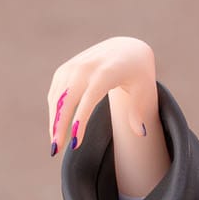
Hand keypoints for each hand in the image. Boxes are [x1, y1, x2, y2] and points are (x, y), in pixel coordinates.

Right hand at [45, 35, 157, 164]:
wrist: (126, 49)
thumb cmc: (138, 74)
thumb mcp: (144, 90)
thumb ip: (139, 112)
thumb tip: (141, 134)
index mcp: (106, 72)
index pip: (89, 99)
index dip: (80, 121)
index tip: (75, 143)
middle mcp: (86, 67)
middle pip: (67, 99)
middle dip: (59, 125)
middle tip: (55, 150)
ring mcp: (73, 66)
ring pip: (57, 98)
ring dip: (54, 121)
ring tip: (55, 145)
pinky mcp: (65, 69)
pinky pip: (55, 93)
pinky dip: (54, 111)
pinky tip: (56, 128)